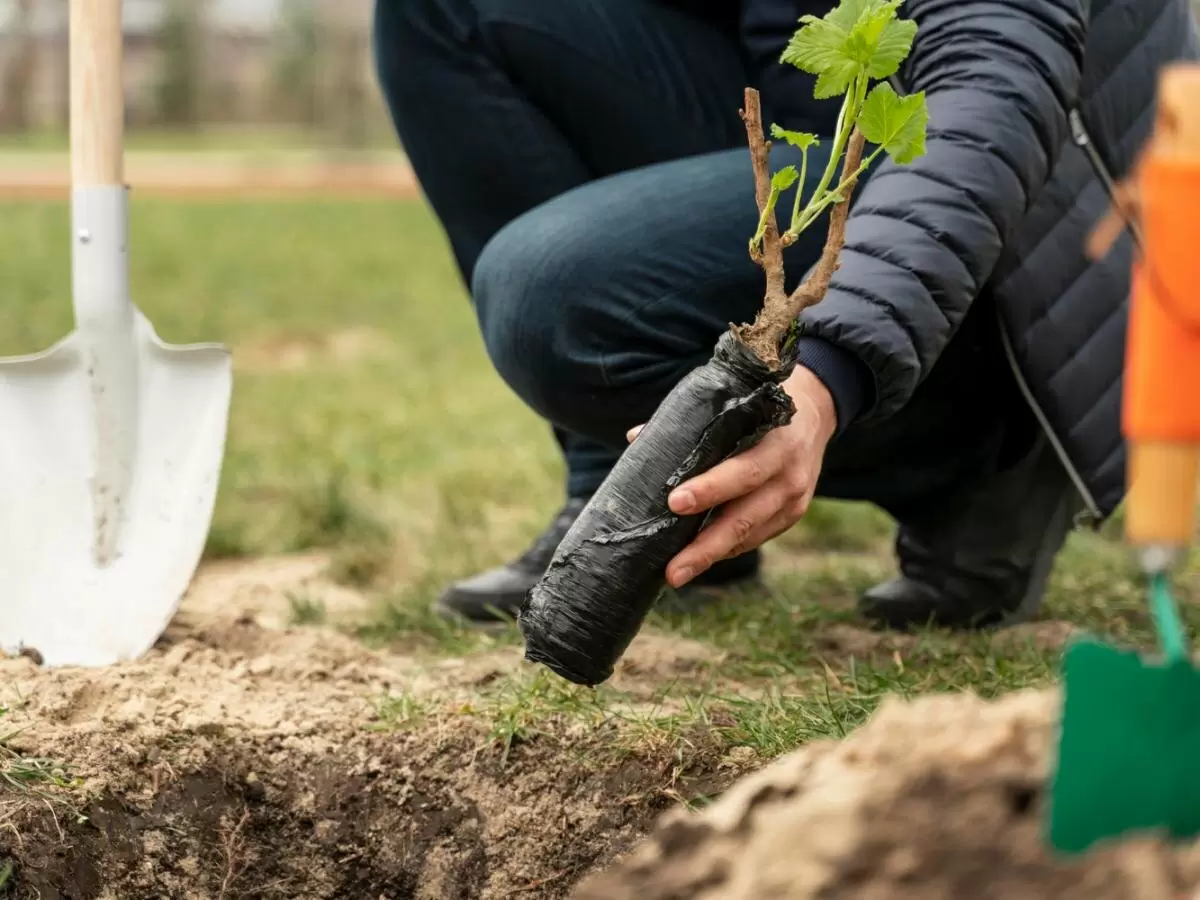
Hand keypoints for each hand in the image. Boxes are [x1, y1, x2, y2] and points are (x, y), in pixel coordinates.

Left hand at [627, 366, 836, 588]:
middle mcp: (789, 474)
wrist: (815, 413)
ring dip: (711, 556)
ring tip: (676, 574)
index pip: (743, 470)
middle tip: (672, 569)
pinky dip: (726, 548)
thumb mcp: (735, 403)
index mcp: (776, 441)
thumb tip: (636, 438)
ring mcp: (794, 500)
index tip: (674, 503)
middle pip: (744, 517)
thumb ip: (690, 423)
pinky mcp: (791, 516)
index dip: (710, 489)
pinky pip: (755, 538)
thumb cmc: (758, 407)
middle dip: (705, 546)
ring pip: (748, 535)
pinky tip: (700, 557)